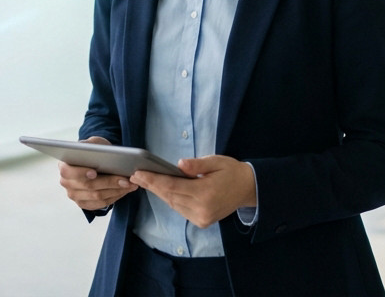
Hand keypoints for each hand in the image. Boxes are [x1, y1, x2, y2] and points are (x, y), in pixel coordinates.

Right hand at [58, 136, 137, 210]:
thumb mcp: (92, 143)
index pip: (68, 172)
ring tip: (130, 185)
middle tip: (126, 179)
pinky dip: (115, 197)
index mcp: (64, 166)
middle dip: (109, 182)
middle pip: (88, 186)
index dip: (81, 173)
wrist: (96, 161)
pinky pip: (101, 204)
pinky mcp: (84, 203)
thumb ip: (90, 145)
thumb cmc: (94, 151)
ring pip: (97, 197)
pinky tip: (125, 191)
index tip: (95, 172)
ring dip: (116, 191)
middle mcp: (66, 183)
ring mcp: (74, 195)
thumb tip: (93, 150)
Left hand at [130, 155, 256, 228]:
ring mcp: (202, 217)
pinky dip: (171, 199)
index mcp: (206, 192)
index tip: (139, 173)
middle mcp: (202, 208)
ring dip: (160, 193)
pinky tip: (163, 190)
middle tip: (136, 176)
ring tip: (146, 181)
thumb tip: (179, 164)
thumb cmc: (232, 171)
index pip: (173, 186)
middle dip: (152, 185)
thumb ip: (197, 164)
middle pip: (170, 196)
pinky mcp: (202, 221)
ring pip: (174, 204)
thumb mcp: (216, 161)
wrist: (248, 189)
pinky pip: (181, 209)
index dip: (154, 180)